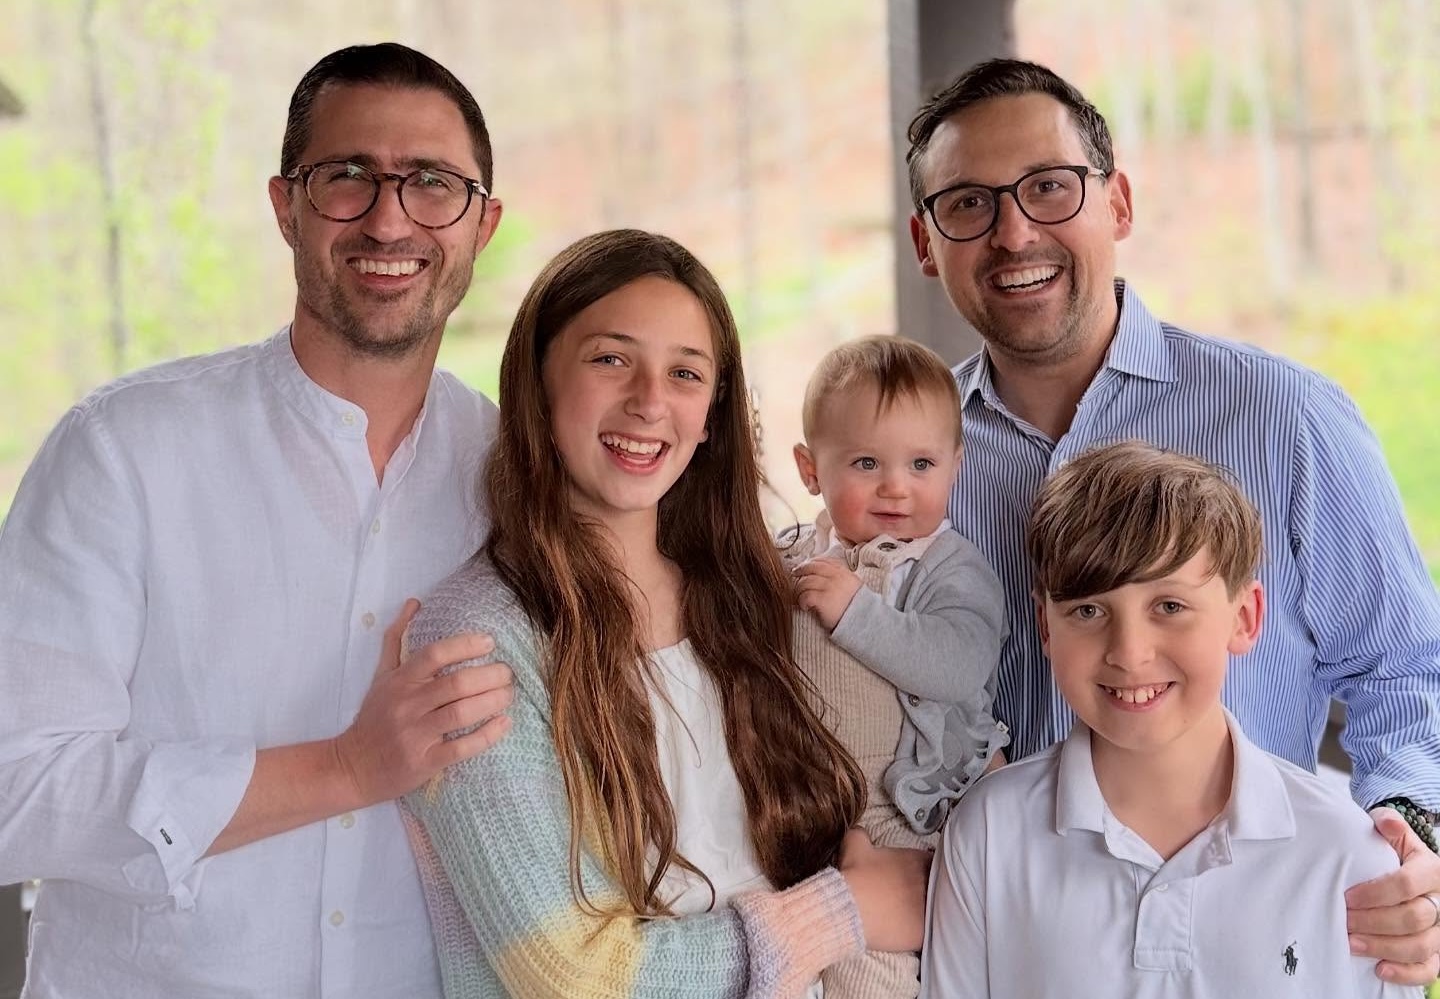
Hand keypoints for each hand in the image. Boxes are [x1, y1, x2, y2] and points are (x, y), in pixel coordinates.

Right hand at [332, 599, 513, 806]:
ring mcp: (415, 735)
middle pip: (456, 684)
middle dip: (489, 675)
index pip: (435, 654)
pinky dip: (487, 735)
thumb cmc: (373, 718)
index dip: (465, 645)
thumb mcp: (381, 676)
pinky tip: (505, 723)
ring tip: (509, 693)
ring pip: (461, 713)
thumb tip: (414, 602)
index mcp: (400, 681)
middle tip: (507, 672)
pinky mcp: (424, 762)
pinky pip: (461, 747)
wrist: (351, 768)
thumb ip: (397, 639)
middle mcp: (407, 705)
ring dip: (492, 701)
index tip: (489, 642)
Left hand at [794, 557, 862, 631]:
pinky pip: (805, 595)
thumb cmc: (857, 606)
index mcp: (843, 572)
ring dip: (799, 590)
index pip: (823, 561)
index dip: (811, 562)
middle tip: (794, 574)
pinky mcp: (823, 599)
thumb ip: (840, 578)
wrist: (864, 621)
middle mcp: (836, 577)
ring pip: (805, 582)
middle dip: (800, 570)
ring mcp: (829, 587)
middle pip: (812, 567)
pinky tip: (805, 607)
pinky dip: (802, 601)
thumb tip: (823, 575)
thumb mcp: (853, 585)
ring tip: (800, 597)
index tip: (804, 566)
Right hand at [838, 828, 931, 952]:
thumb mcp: (855, 845)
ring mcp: (928, 907)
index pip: (933, 860)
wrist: (850, 908)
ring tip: (913, 914)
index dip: (925, 865)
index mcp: (915, 860)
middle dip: (928, 886)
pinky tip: (913, 933)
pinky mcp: (923, 932)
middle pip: (937, 884)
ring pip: (937, 908)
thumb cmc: (855, 875)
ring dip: (929, 908)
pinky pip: (930, 931)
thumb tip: (858, 831)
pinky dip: (923, 931)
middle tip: (914, 894)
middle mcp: (927, 882)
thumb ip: (861, 834)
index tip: (917, 871)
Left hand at [1345, 806, 1439, 984]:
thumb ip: (1389, 825)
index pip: (1407, 884)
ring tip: (1352, 943)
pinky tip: (1380, 969)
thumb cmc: (1394, 855)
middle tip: (1344, 921)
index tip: (1347, 897)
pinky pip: (1429, 969)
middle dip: (1374, 922)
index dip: (1376, 893)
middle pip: (1413, 918)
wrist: (1407, 871)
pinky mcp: (1437, 952)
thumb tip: (1385, 822)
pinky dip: (1406, 973)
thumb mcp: (1393, 836)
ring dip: (1383, 947)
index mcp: (1431, 870)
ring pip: (1420, 946)